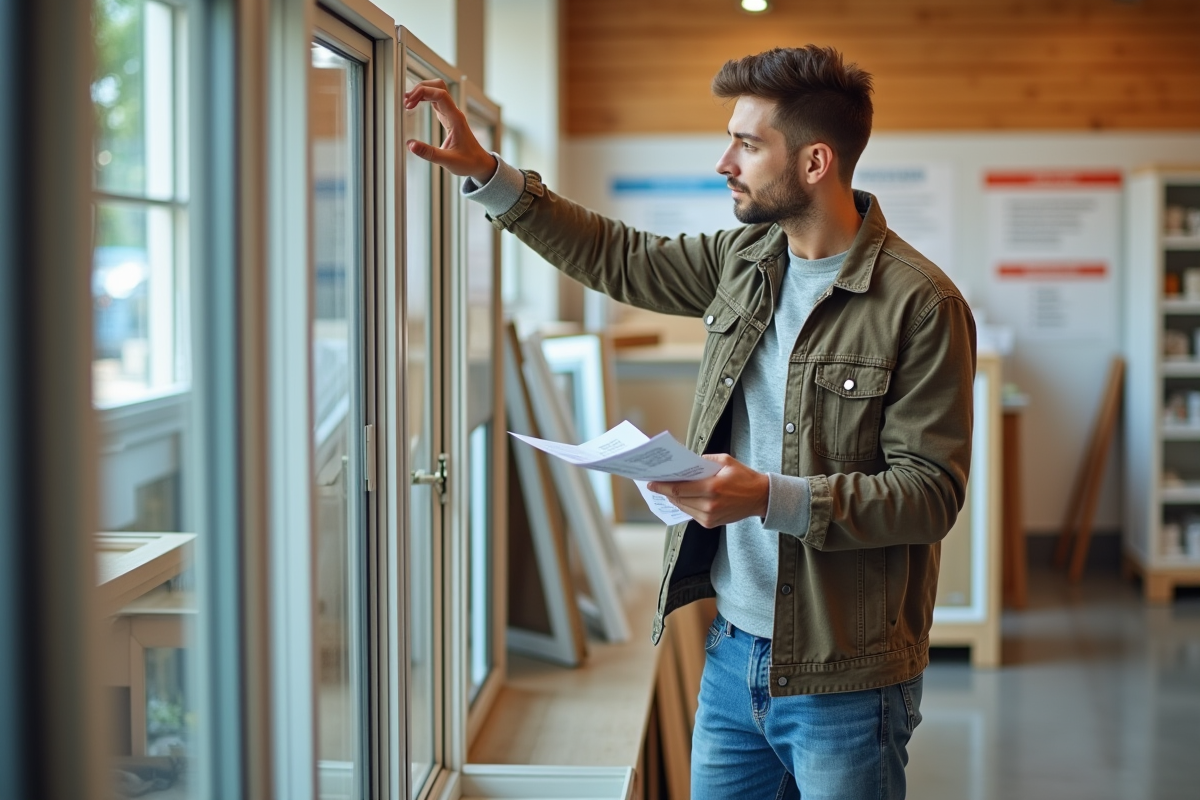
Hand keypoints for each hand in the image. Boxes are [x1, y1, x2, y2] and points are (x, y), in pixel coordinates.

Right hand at [402, 79, 497, 183]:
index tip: (409, 102)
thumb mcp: (448, 161)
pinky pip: (436, 101)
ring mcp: (451, 114)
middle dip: (421, 88)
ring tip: (408, 102)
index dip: (423, 93)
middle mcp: (454, 113)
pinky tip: (415, 105)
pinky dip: (424, 99)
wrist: (480, 164)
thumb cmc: (469, 162)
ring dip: (422, 92)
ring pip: (437, 91)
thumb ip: (429, 153)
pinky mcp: (448, 118)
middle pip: (438, 87)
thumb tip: (411, 145)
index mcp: (456, 119)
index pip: (440, 94)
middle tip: (407, 100)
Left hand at [646, 454, 768, 528]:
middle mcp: (710, 505)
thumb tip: (685, 463)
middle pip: (678, 499)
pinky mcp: (711, 523)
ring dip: (673, 498)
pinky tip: (680, 497)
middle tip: (654, 484)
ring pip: (683, 507)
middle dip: (665, 491)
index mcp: (713, 488)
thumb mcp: (725, 461)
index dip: (663, 486)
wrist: (760, 498)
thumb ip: (704, 460)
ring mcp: (710, 517)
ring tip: (665, 489)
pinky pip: (691, 513)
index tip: (651, 482)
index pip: (680, 489)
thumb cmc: (743, 476)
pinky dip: (684, 505)